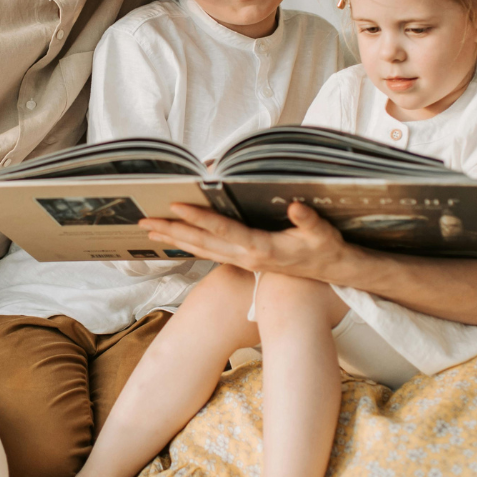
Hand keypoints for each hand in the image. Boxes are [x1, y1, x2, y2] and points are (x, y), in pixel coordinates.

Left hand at [141, 202, 354, 283]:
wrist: (331, 272)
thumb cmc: (325, 249)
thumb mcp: (322, 233)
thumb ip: (309, 220)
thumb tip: (295, 206)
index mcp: (261, 248)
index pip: (223, 230)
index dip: (199, 217)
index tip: (177, 205)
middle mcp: (246, 257)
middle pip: (202, 242)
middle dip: (173, 230)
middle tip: (145, 220)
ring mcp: (242, 261)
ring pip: (201, 250)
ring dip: (175, 238)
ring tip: (150, 229)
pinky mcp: (243, 261)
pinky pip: (209, 252)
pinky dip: (189, 244)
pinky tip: (176, 237)